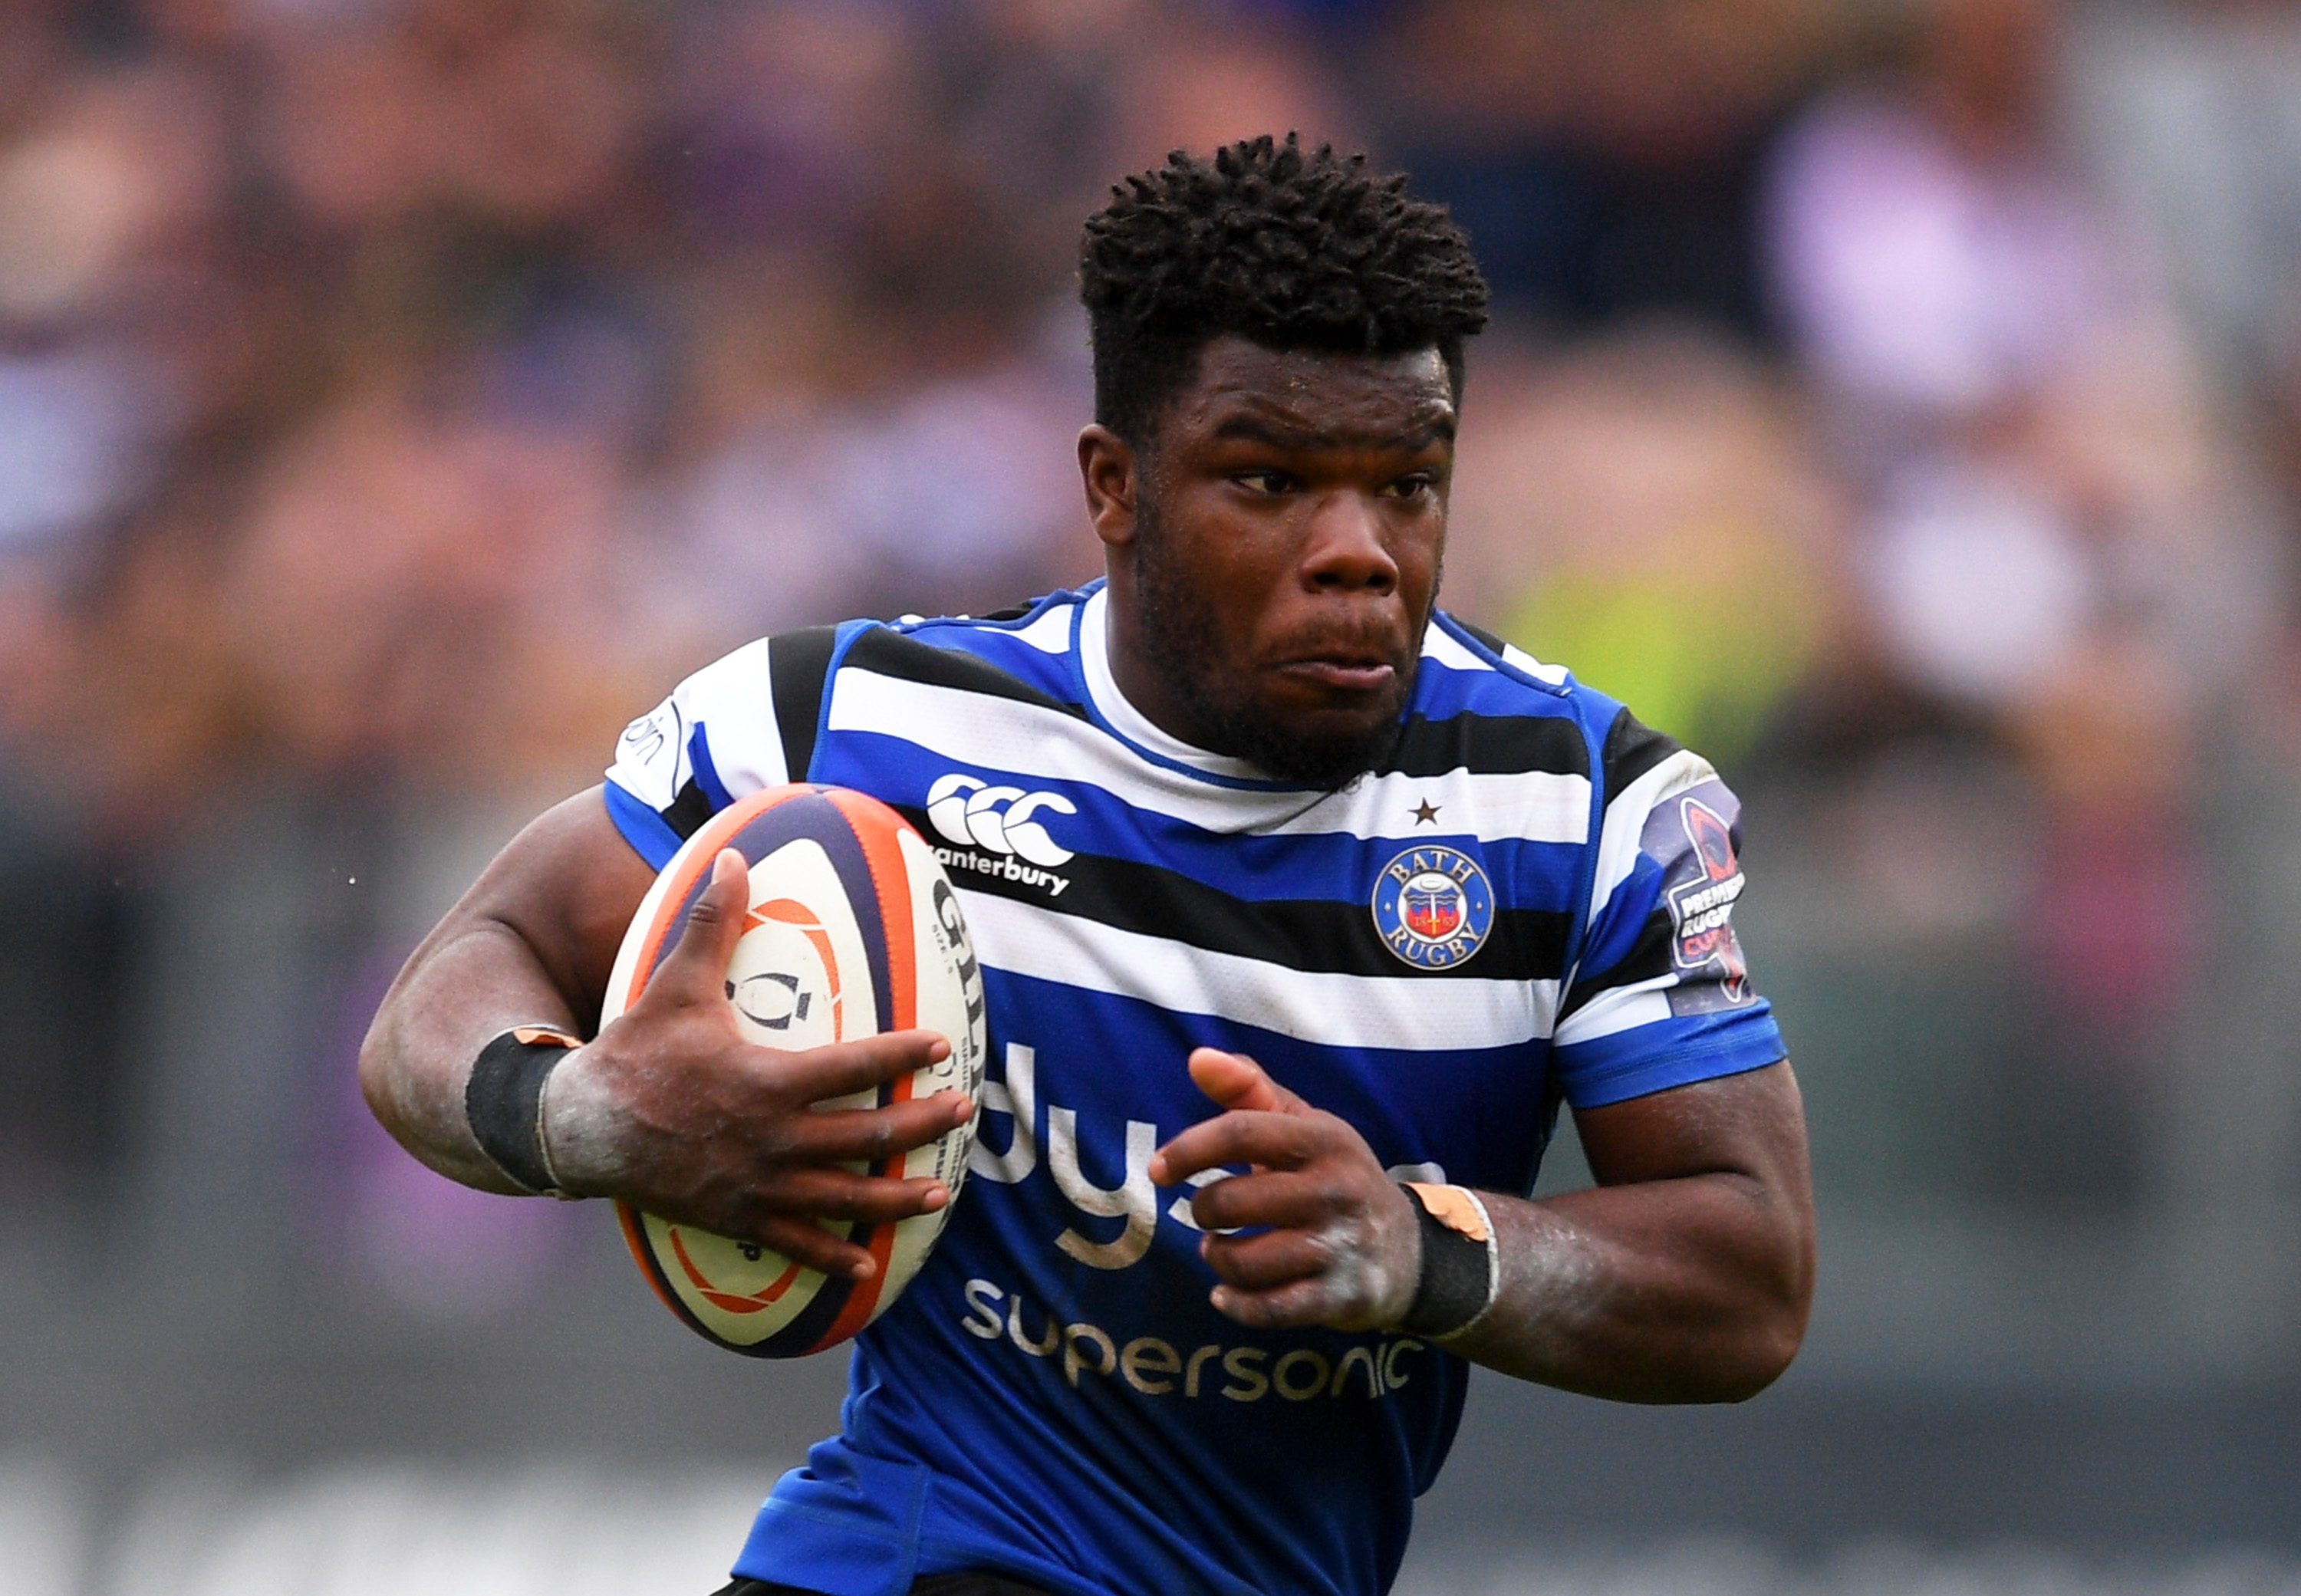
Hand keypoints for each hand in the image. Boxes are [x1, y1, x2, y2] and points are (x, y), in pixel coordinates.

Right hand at [542, 848, 972, 1279]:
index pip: (852, 1065)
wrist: (579, 1127)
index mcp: (765, 1079)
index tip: (943, 1045)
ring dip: (895, 1197)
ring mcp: (755, 1184)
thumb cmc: (635, 1051)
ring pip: (841, 1197)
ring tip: (940, 1193)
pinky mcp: (736, 1216)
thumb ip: (713, 922)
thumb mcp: (674, 983)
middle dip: (920, 1124)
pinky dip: (833, 1255)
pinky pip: (794, 1242)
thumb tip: (734, 854)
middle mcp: (770, 1138)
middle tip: (961, 1113)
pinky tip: (868, 1263)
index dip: (901, 1054)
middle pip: (864, 1135)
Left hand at [1149, 1048, 1420, 1331]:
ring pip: (1244, 1261)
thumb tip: (1198, 1059)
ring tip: (1220, 1250)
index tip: (1159, 1170)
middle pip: (1232, 1202)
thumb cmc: (1335, 1177)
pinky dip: (1236, 1304)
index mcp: (1324, 1139)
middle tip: (1208, 1214)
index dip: (1189, 1149)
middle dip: (1203, 1211)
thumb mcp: (1305, 1125)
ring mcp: (1340, 1247)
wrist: (1409, 1250)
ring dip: (1217, 1259)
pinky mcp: (1340, 1297)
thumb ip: (1250, 1089)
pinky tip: (1226, 1294)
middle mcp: (1336, 1190)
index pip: (1240, 1132)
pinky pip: (1269, 1308)